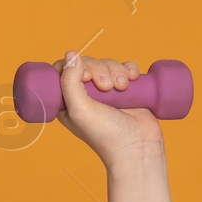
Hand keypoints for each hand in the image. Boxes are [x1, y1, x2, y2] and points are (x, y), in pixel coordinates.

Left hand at [52, 52, 164, 167]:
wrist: (138, 147)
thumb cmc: (105, 135)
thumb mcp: (79, 110)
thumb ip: (70, 83)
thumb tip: (70, 53)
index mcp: (67, 101)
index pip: (63, 70)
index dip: (74, 67)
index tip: (85, 78)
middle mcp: (86, 95)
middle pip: (87, 63)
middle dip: (99, 69)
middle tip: (107, 88)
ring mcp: (107, 91)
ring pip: (107, 63)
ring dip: (116, 70)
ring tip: (122, 88)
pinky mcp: (126, 89)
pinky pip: (125, 67)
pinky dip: (129, 68)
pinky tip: (132, 79)